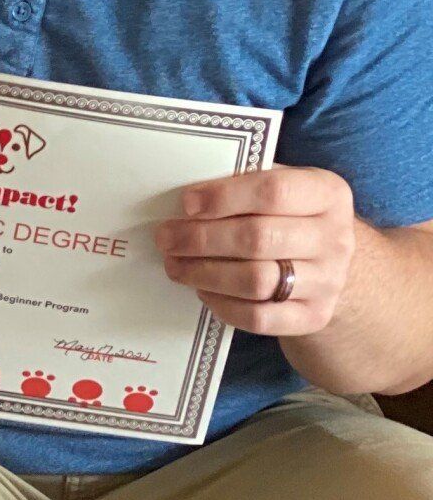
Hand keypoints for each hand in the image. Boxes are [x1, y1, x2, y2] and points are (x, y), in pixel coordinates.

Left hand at [153, 166, 356, 336]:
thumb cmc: (290, 215)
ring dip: (204, 273)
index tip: (187, 204)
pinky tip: (202, 291)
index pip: (274, 191)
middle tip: (165, 238)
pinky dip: (223, 305)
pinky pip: (260, 317)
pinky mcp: (314, 316)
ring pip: (256, 281)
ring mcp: (328, 281)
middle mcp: (335, 238)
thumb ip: (243, 182)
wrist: (332, 264)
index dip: (224, 197)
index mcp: (327, 194)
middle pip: (258, 238)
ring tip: (175, 264)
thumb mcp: (282, 186)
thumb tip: (187, 195)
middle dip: (201, 238)